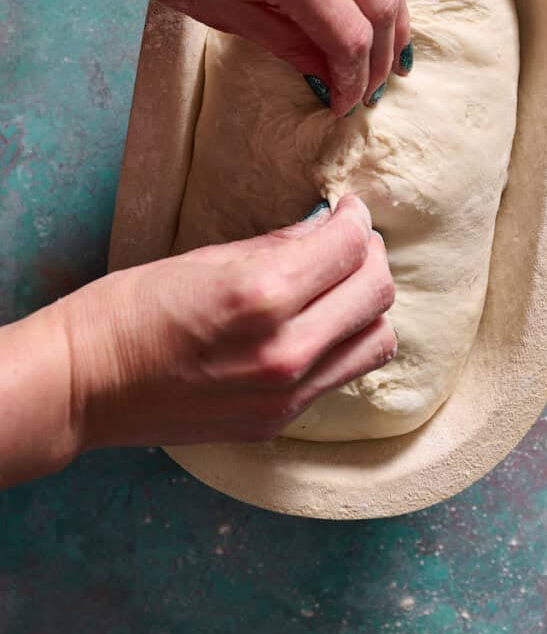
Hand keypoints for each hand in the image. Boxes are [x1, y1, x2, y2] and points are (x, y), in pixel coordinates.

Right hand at [61, 197, 395, 449]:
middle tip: (350, 241)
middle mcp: (286, 350)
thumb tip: (326, 228)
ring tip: (339, 286)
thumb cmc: (127, 309)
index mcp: (262, 295)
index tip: (348, 210)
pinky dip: (343, 343)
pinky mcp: (278, 423)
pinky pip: (341, 375)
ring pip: (376, 341)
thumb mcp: (203, 258)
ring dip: (367, 305)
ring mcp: (286, 395)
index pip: (349, 247)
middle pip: (378, 293)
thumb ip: (277, 245)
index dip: (356, 219)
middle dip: (370, 256)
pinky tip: (316, 324)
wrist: (82, 387)